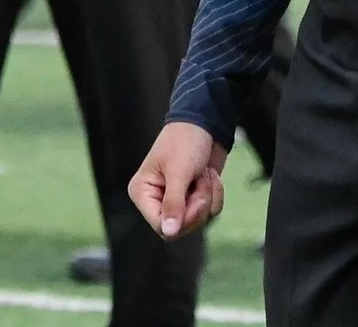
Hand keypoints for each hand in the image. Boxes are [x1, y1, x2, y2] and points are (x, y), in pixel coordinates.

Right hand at [131, 121, 229, 238]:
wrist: (205, 125)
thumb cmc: (184, 142)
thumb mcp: (178, 172)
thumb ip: (173, 204)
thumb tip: (168, 233)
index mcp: (142, 192)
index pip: (161, 226)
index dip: (182, 220)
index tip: (196, 203)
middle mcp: (157, 199)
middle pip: (181, 227)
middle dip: (197, 205)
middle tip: (199, 182)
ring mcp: (177, 199)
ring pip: (198, 220)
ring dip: (207, 195)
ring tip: (202, 173)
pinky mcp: (194, 197)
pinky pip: (210, 212)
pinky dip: (214, 193)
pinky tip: (208, 174)